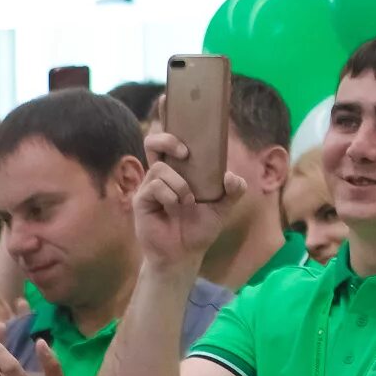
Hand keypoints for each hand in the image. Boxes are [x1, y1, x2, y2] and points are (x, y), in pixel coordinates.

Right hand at [130, 132, 246, 269]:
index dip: (170, 128)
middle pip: (152, 142)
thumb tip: (231, 177)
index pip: (169, 143)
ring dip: (180, 184)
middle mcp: (162, 175)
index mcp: (179, 172)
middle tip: (185, 153)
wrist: (184, 255)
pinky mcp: (141, 200)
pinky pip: (155, 186)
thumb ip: (234, 191)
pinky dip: (171, 197)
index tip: (177, 120)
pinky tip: (175, 210)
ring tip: (188, 202)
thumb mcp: (223, 208)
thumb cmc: (199, 228)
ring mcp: (149, 186)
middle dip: (167, 140)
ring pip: (161, 167)